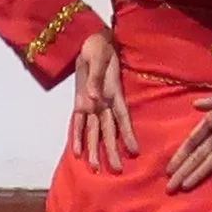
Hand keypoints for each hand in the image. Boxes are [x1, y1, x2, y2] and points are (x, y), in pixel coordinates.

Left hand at [70, 31, 137, 172]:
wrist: (93, 41)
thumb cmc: (100, 47)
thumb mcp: (98, 58)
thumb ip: (97, 77)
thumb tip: (94, 97)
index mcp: (113, 93)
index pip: (122, 118)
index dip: (128, 134)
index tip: (135, 151)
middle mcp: (104, 103)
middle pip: (108, 130)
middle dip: (112, 150)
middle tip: (116, 169)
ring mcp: (93, 104)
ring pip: (94, 131)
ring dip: (95, 149)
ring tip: (97, 168)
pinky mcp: (80, 102)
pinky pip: (77, 122)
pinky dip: (76, 136)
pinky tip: (77, 152)